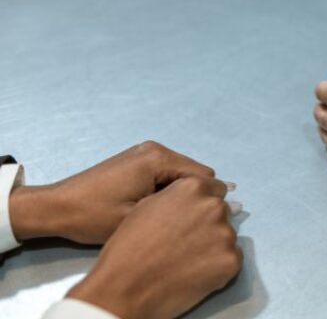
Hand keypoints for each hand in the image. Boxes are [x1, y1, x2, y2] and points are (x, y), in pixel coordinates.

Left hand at [9, 141, 215, 243]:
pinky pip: (168, 174)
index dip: (207, 202)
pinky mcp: (138, 159)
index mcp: (158, 159)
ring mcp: (146, 152)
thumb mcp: (140, 217)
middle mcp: (156, 149)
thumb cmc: (94, 216)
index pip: (205, 178)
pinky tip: (157, 210)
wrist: (56, 208)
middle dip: (195, 198)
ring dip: (181, 196)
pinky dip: (168, 191)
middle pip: (196, 174)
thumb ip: (182, 209)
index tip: (201, 224)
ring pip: (183, 175)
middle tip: (183, 224)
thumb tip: (224, 206)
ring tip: (168, 219)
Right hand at [67, 176, 240, 318]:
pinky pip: (232, 258)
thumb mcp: (147, 206)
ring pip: (226, 236)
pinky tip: (195, 273)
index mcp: (193, 188)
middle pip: (222, 212)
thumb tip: (201, 199)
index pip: (214, 189)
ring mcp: (225, 233)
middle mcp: (213, 206)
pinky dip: (218, 265)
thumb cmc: (129, 247)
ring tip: (187, 260)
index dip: (201, 205)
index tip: (190, 219)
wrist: (126, 287)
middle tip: (186, 243)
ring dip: (214, 245)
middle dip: (209, 223)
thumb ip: (177, 197)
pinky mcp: (231, 260)